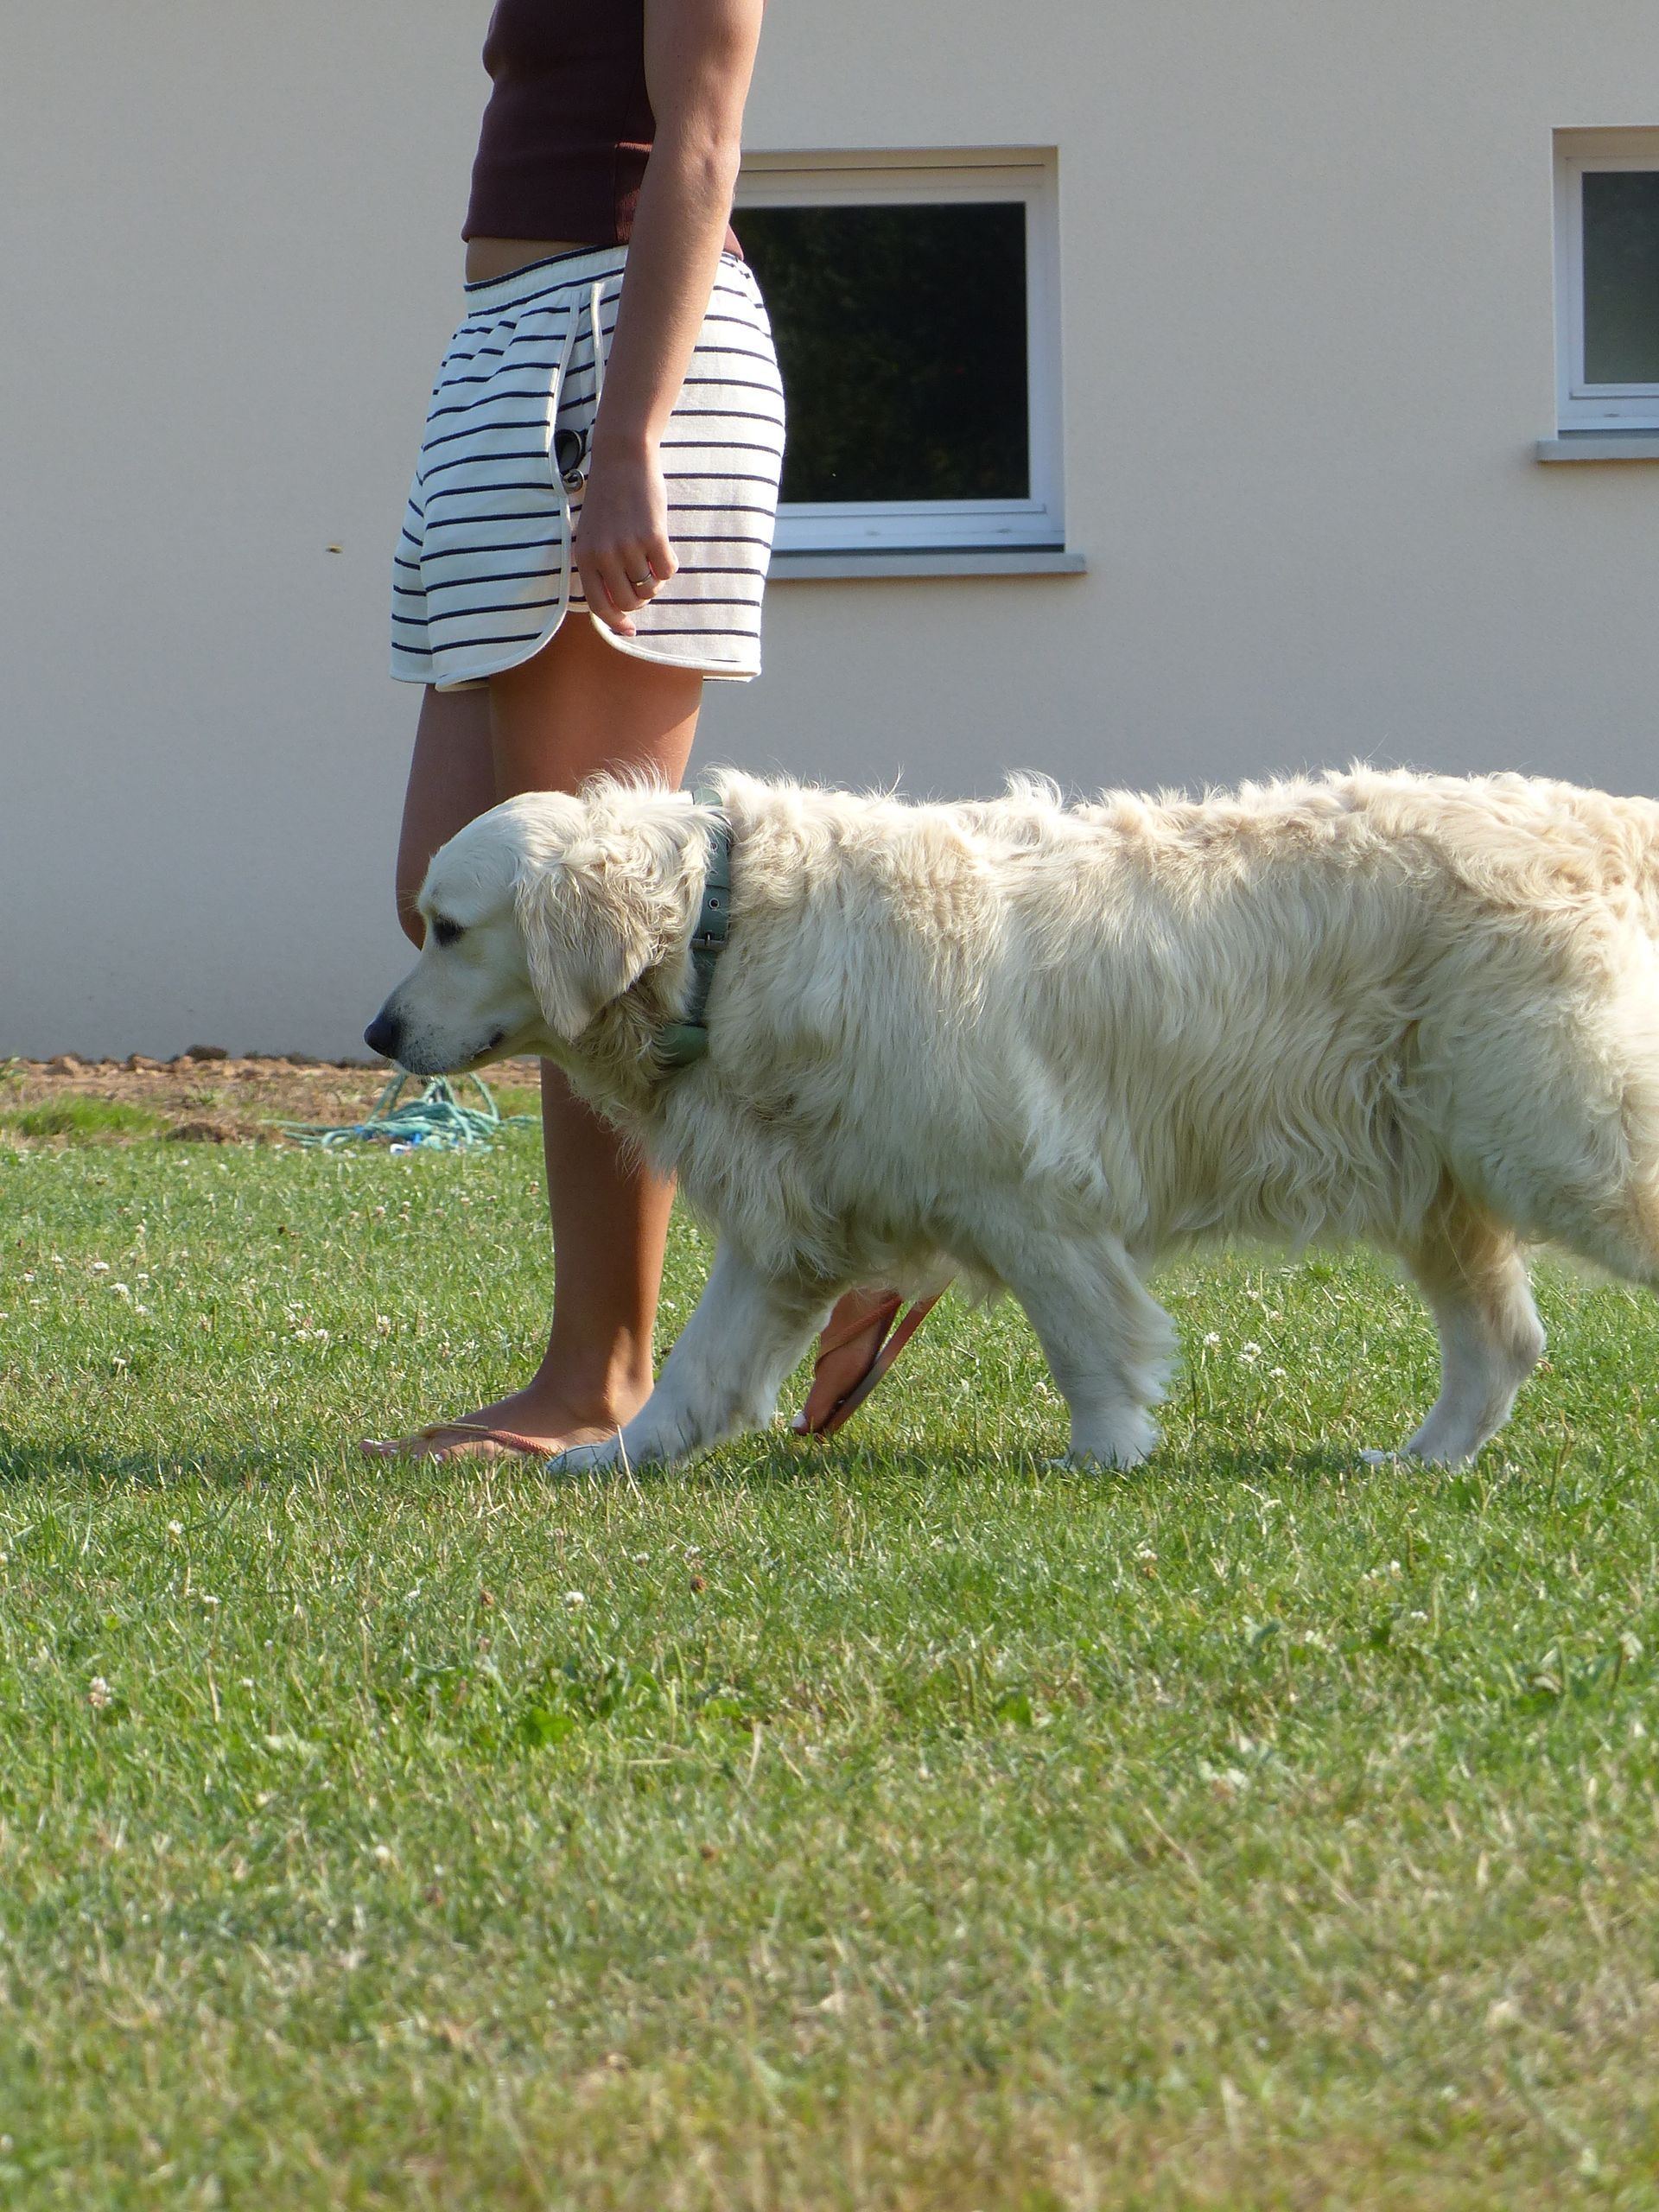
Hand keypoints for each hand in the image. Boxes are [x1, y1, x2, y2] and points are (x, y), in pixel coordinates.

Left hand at [570, 436, 677, 637]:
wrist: (622, 459)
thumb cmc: (609, 498)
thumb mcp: (592, 533)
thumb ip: (599, 565)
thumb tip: (619, 606)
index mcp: (585, 557)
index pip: (600, 606)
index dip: (616, 623)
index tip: (630, 629)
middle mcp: (604, 555)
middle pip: (629, 601)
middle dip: (640, 598)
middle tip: (644, 581)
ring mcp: (628, 546)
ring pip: (650, 587)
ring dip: (656, 580)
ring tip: (653, 560)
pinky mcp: (653, 536)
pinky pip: (668, 571)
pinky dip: (669, 565)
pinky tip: (664, 549)